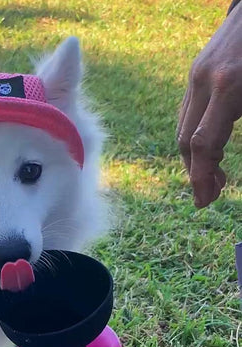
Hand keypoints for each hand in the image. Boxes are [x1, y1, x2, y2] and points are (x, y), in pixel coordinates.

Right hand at [177, 3, 241, 207]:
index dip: (200, 178)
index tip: (205, 201)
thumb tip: (221, 160)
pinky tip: (208, 150)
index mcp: (228, 86)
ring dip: (194, 159)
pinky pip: (187, 113)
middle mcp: (204, 82)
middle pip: (186, 141)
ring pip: (183, 128)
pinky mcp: (195, 71)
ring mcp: (195, 75)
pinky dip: (193, 138)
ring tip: (211, 178)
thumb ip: (240, 122)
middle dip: (196, 174)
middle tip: (209, 197)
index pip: (202, 145)